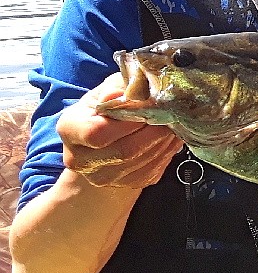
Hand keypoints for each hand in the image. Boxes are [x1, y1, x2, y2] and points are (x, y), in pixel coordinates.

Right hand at [59, 73, 182, 190]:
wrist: (102, 141)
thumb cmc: (105, 108)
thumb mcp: (108, 89)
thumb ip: (117, 88)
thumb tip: (126, 94)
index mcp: (69, 130)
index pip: (96, 133)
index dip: (128, 121)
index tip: (148, 106)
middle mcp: (80, 159)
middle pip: (125, 150)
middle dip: (154, 130)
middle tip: (171, 114)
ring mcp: (103, 177)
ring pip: (143, 161)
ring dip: (164, 140)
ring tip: (173, 122)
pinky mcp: (126, 185)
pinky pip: (153, 169)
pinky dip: (167, 151)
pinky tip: (170, 137)